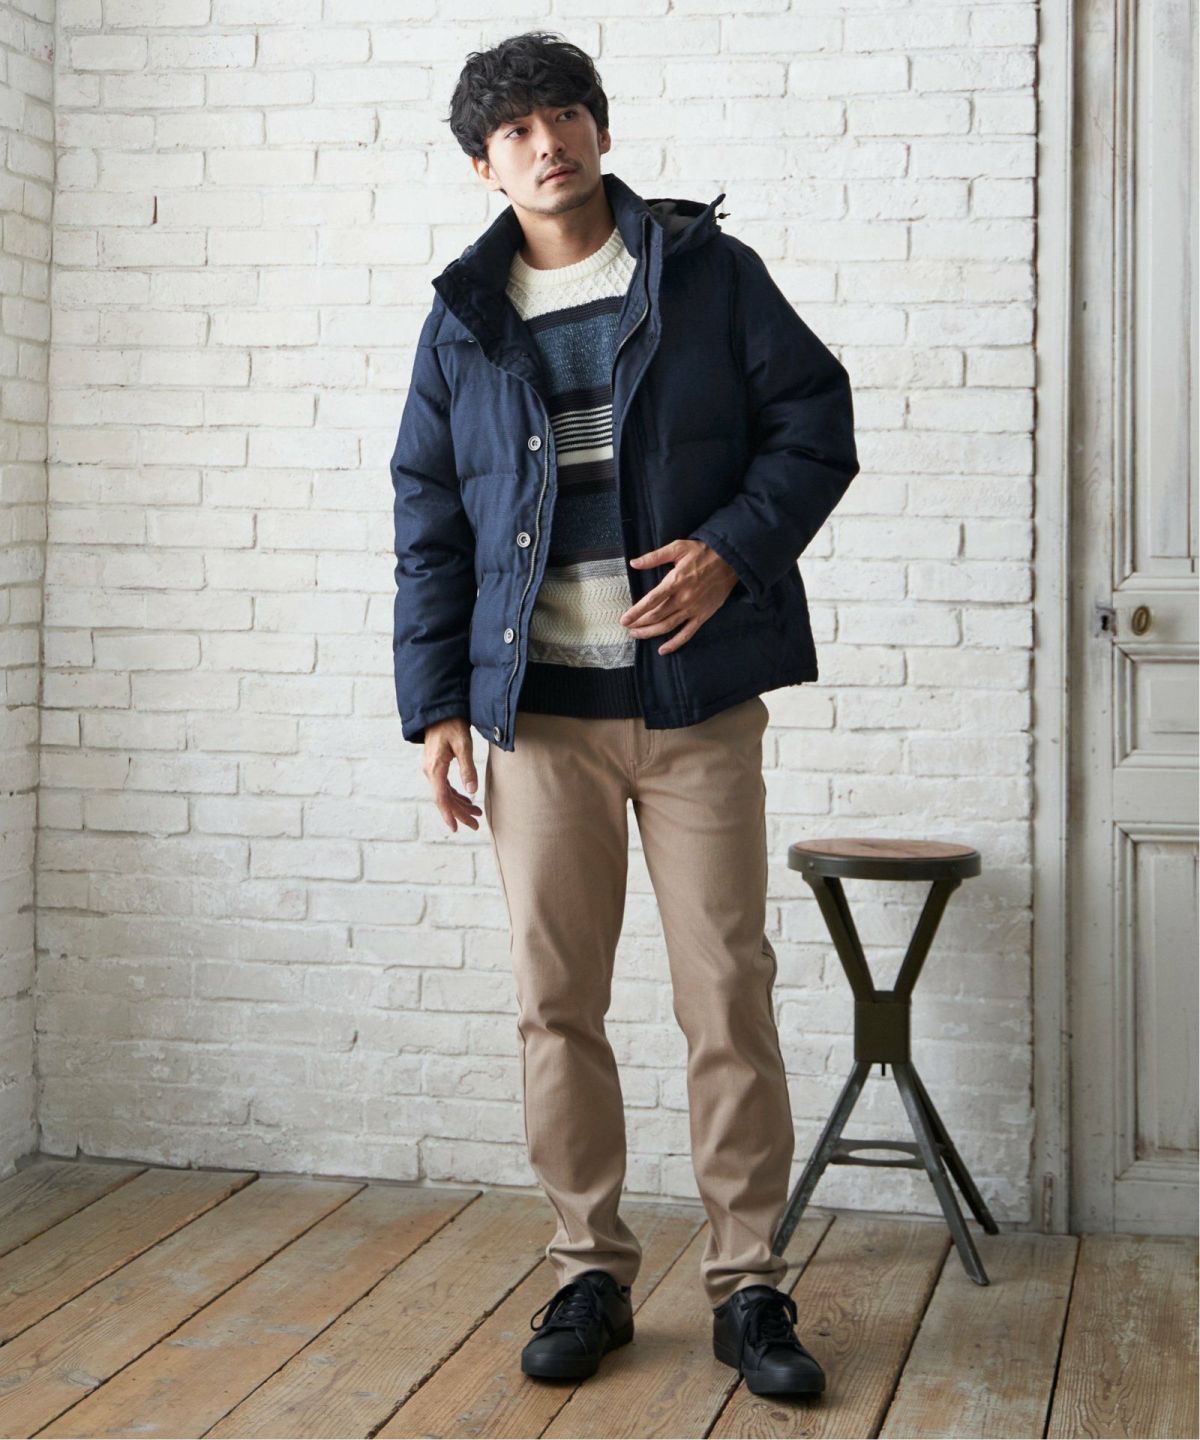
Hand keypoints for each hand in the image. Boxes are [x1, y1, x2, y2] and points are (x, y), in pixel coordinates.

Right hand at [422, 716, 481, 832]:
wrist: (439, 711)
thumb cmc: (452, 725)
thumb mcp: (463, 745)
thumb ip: (468, 768)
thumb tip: (472, 792)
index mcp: (435, 768)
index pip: (441, 798)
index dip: (449, 814)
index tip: (456, 828)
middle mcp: (430, 771)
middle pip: (444, 799)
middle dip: (460, 813)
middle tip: (476, 825)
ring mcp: (431, 769)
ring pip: (445, 793)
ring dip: (459, 805)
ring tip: (476, 814)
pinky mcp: (435, 766)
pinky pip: (444, 786)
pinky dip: (455, 795)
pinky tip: (466, 800)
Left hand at [620, 539, 739, 653]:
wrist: (731, 560)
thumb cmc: (703, 552)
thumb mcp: (678, 547)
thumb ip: (654, 557)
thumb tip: (634, 563)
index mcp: (675, 581)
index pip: (650, 601)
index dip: (636, 612)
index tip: (624, 620)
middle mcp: (683, 598)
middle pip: (656, 616)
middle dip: (639, 624)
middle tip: (628, 627)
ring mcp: (693, 609)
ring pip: (668, 626)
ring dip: (650, 633)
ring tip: (637, 635)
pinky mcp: (703, 615)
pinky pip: (687, 633)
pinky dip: (674, 643)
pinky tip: (663, 649)